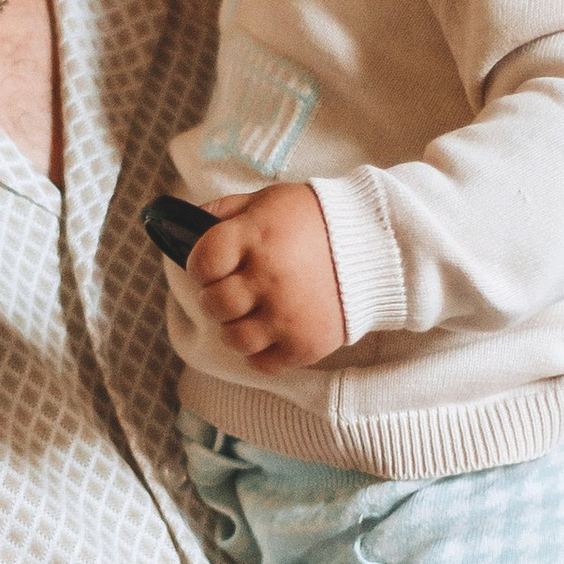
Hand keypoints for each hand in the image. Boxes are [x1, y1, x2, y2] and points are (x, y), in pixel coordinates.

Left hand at [184, 184, 346, 370]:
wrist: (377, 247)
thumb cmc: (317, 220)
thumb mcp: (270, 200)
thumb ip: (227, 211)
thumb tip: (187, 223)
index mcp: (256, 237)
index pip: (202, 262)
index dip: (200, 265)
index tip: (212, 266)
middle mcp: (269, 278)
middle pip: (214, 304)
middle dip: (215, 298)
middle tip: (232, 291)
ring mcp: (287, 315)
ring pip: (234, 338)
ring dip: (235, 327)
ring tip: (251, 314)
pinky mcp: (305, 344)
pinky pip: (262, 363)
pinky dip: (261, 352)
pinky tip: (271, 332)